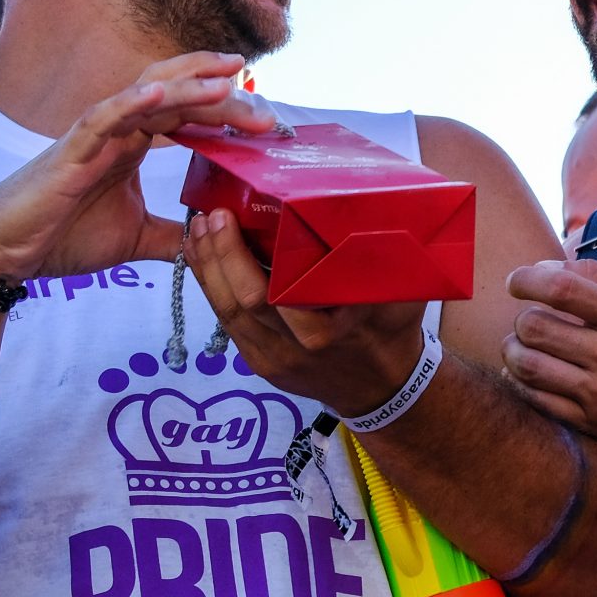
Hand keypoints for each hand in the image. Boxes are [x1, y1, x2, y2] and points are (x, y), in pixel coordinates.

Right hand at [0, 53, 273, 280]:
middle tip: (266, 106)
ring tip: (231, 78)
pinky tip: (159, 94)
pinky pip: (102, 117)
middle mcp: (119, 130)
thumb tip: (212, 240)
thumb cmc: (61, 236)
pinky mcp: (69, 150)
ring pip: (147, 95)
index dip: (227, 107)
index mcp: (135, 143)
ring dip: (191, 86)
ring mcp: (94, 135)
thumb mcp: (137, 238)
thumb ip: (174, 235)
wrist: (4, 253)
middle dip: (223, 93)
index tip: (269, 118)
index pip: (189, 112)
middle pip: (178, 94)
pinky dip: (131, 103)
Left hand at [184, 208, 428, 415]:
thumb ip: (379, 261)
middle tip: (206, 217)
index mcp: (328, 330)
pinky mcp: (261, 363)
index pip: (271, 293)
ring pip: (227, 313)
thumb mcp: (400, 296)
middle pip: (240, 301)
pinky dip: (213, 290)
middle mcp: (295, 348)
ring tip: (196, 233)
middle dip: (217, 256)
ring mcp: (273, 359)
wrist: (386, 389)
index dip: (239, 255)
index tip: (227, 215)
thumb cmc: (394, 332)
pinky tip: (205, 263)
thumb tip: (365, 207)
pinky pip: (230, 324)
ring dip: (206, 270)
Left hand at [504, 259, 596, 460]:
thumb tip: (545, 266)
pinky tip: (527, 374)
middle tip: (529, 322)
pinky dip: (519, 382)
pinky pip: (533, 398)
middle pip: (534, 326)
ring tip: (521, 347)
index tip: (516, 282)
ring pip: (526, 364)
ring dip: (513, 351)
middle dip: (521, 320)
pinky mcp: (588, 422)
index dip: (527, 280)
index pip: (562, 288)